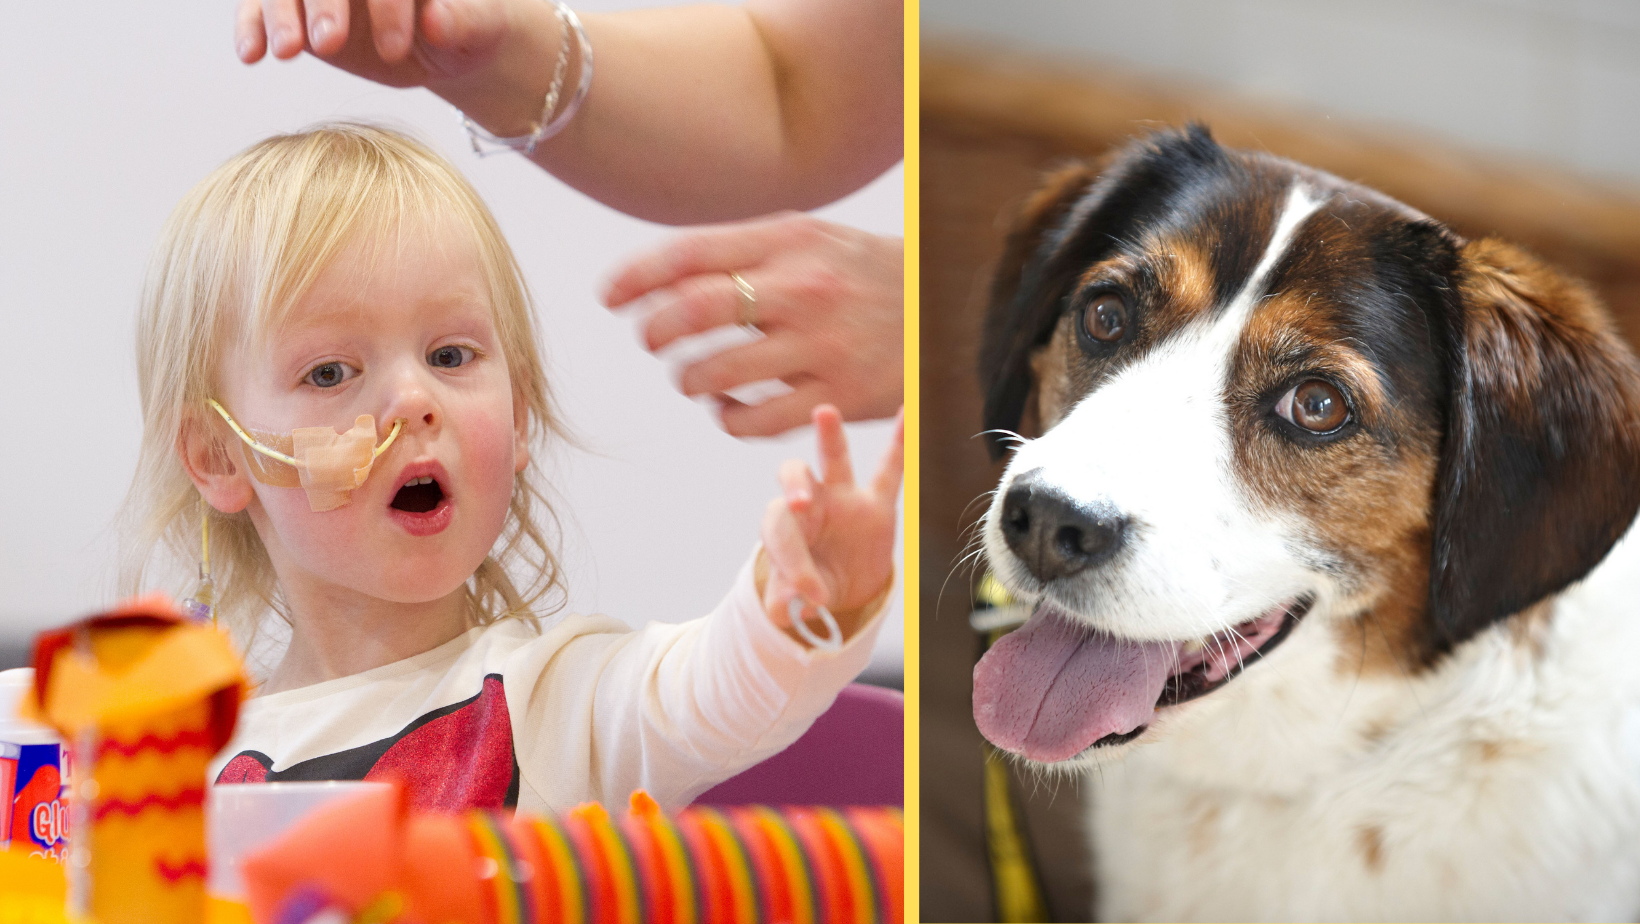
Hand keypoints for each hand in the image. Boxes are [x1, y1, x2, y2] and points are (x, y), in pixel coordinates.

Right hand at [235, 0, 513, 88]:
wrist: (447, 46)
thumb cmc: (472, 28)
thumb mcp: (480, 28)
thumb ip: (464, 21)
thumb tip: (437, 18)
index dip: (385, 4)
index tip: (394, 50)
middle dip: (322, 1)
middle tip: (328, 43)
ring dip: (278, 12)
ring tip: (287, 52)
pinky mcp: (296, 3)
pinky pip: (260, 4)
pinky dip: (252, 25)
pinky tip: (252, 54)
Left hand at [603, 213, 903, 437]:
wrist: (945, 302)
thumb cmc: (861, 270)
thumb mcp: (810, 238)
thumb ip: (743, 251)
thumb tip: (663, 273)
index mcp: (788, 242)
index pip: (689, 255)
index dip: (636, 278)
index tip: (609, 297)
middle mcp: (802, 290)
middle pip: (692, 313)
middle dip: (654, 332)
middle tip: (651, 340)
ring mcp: (821, 346)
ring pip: (716, 374)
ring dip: (687, 380)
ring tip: (690, 378)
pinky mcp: (839, 396)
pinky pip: (756, 421)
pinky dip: (727, 418)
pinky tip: (729, 408)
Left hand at [759, 406, 902, 645]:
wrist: (839, 586)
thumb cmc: (812, 584)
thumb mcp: (797, 599)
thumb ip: (787, 601)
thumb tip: (786, 609)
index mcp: (784, 528)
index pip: (781, 534)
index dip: (793, 565)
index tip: (812, 598)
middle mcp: (810, 503)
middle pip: (794, 478)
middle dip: (795, 488)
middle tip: (799, 504)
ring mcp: (843, 497)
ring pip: (834, 460)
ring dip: (830, 437)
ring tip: (824, 414)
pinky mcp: (876, 502)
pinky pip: (890, 469)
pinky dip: (900, 443)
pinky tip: (906, 413)